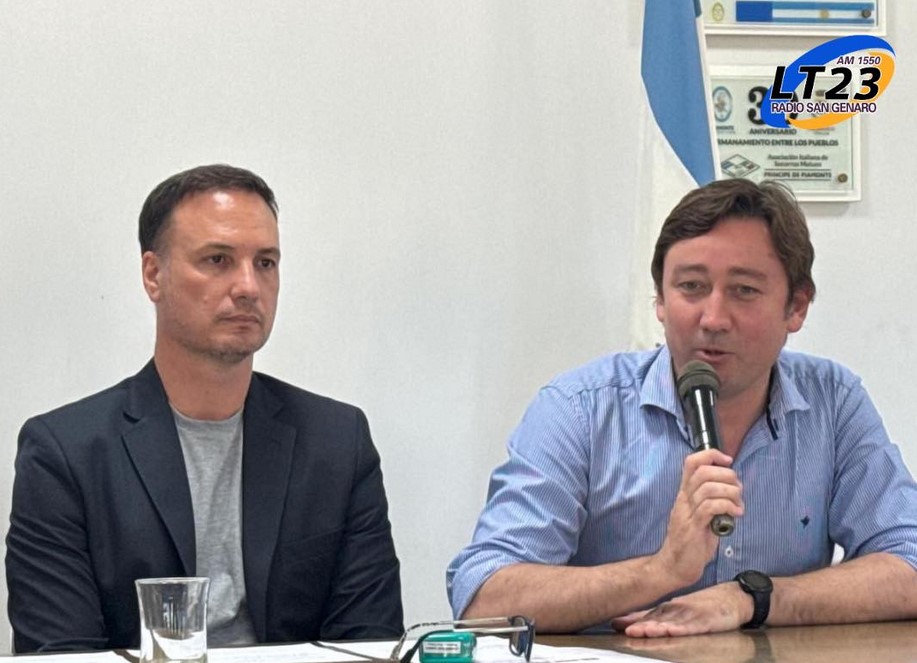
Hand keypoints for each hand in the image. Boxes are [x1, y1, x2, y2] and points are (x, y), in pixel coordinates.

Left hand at [611, 581, 752, 637]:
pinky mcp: (708, 620)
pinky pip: (694, 625)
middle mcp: (678, 610)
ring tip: (644, 631)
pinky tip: (674, 630)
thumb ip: (653, 617)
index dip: (632, 620)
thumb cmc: (702, 607)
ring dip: (658, 626)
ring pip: (673, 622)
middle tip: (625, 629)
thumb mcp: (676, 612)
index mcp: (670, 609)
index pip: (648, 615)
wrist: (733, 598)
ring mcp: (693, 614)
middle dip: (641, 624)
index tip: (614, 624)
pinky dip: (683, 628)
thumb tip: (625, 622)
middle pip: (657, 618)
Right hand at [654, 450, 743, 585]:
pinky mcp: (693, 527)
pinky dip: (728, 506)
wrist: (674, 567)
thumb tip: (732, 491)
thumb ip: (710, 502)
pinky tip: (735, 514)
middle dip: (727, 475)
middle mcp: (683, 500)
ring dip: (730, 492)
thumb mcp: (700, 517)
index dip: (711, 455)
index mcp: (685, 495)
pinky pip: (711, 507)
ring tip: (738, 504)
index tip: (727, 461)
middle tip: (738, 489)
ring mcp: (687, 513)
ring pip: (709, 487)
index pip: (691, 463)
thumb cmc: (690, 543)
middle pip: (703, 471)